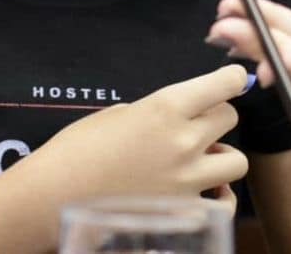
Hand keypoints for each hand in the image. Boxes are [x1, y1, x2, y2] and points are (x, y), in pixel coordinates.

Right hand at [22, 65, 249, 206]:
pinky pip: (224, 203)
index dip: (233, 79)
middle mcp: (184, 141)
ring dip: (223, 155)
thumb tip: (171, 117)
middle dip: (217, 116)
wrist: (54, 198)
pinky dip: (221, 196)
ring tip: (205, 158)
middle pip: (230, 117)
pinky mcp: (184, 212)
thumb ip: (152, 112)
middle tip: (200, 122)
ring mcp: (187, 180)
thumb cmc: (75, 150)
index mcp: (165, 107)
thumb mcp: (115, 114)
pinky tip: (209, 191)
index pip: (224, 84)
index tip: (234, 78)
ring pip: (236, 159)